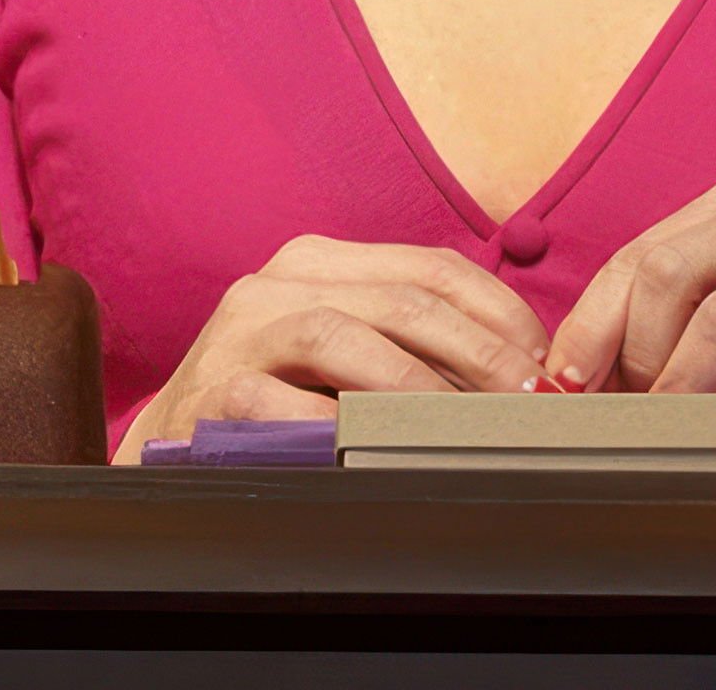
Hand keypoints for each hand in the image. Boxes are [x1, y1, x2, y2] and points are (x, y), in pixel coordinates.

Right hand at [117, 236, 549, 461]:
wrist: (172, 446)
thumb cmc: (275, 400)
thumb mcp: (338, 350)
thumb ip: (407, 341)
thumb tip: (518, 370)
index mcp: (317, 262)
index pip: (432, 267)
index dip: (501, 315)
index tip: (543, 366)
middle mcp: (277, 284)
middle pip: (404, 301)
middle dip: (481, 355)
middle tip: (527, 406)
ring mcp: (241, 334)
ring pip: (344, 335)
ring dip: (419, 387)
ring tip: (464, 428)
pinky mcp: (213, 391)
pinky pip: (283, 402)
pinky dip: (336, 426)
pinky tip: (377, 452)